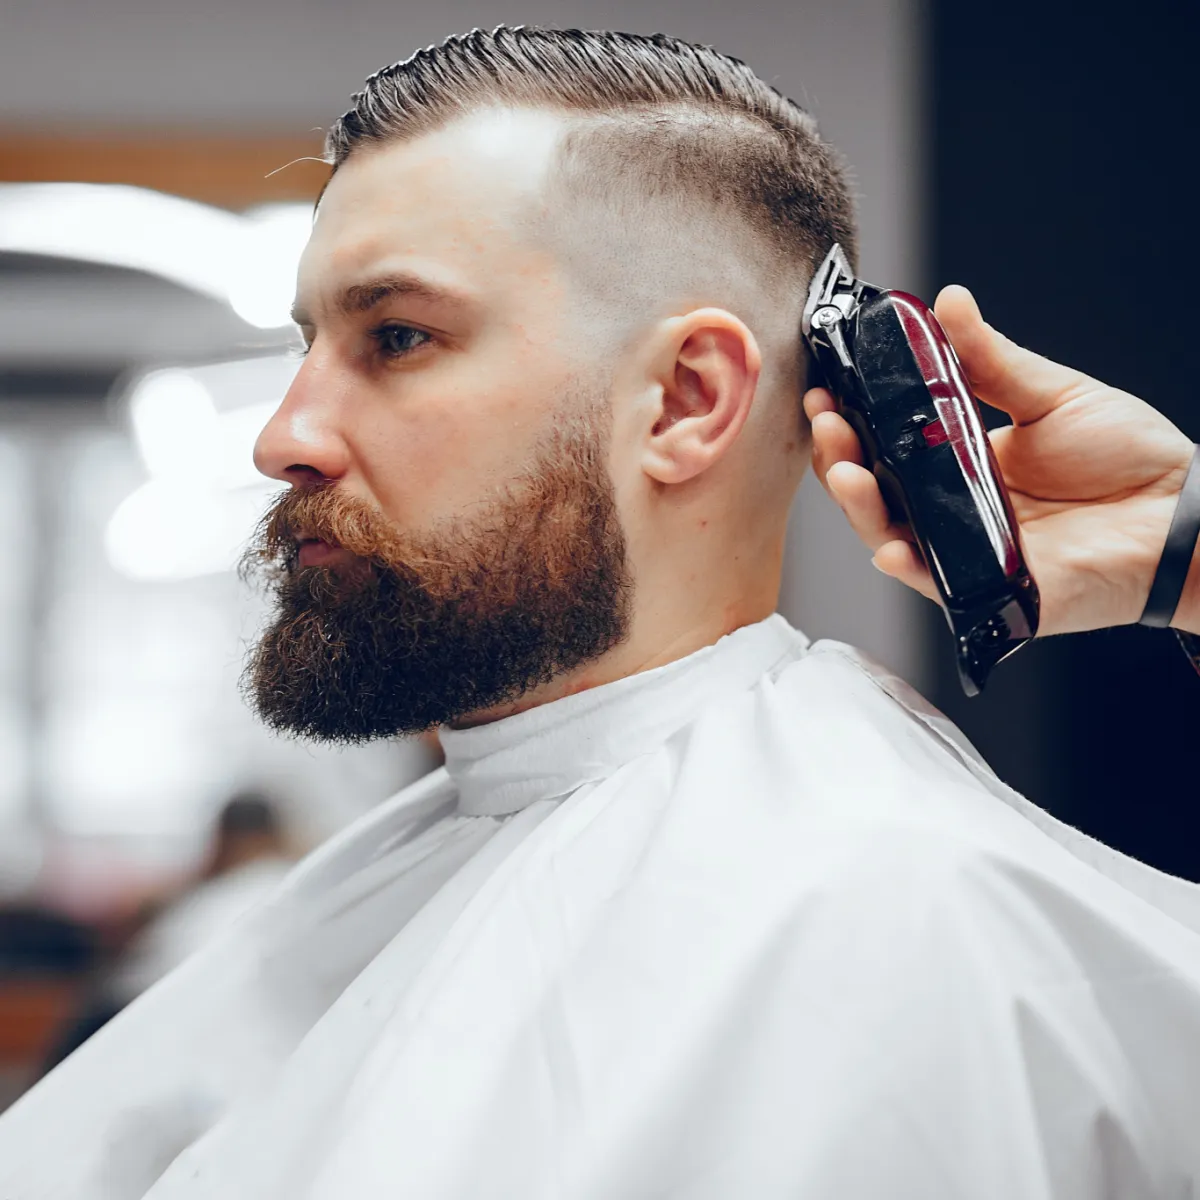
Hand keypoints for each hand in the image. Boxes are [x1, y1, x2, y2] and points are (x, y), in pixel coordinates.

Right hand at [804, 285, 1197, 636]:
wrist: (1182, 514)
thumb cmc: (1129, 460)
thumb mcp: (1051, 396)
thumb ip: (991, 360)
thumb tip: (949, 303)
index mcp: (961, 463)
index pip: (887, 444)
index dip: (851, 420)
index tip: (829, 388)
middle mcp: (953, 509)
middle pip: (875, 489)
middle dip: (839, 455)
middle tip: (827, 420)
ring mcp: (966, 550)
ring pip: (891, 534)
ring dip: (858, 505)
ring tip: (844, 467)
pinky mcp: (989, 589)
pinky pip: (935, 582)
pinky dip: (908, 565)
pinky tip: (889, 544)